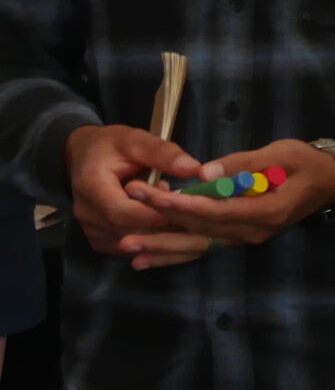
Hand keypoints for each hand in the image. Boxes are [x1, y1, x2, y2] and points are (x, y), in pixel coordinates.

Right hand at [65, 123, 209, 270]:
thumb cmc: (111, 146)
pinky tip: (168, 227)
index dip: (156, 214)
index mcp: (91, 186)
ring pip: (131, 244)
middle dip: (163, 226)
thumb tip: (194, 168)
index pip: (123, 212)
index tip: (187, 208)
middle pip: (128, 231)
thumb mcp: (136, 140)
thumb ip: (162, 153)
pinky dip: (152, 241)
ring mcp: (90, 229)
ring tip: (180, 216)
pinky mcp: (99, 239)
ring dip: (161, 235)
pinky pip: (129, 249)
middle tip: (194, 217)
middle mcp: (86, 212)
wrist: (85, 156)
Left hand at [137, 139, 334, 246]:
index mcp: (267, 211)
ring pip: (198, 245)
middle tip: (125, 220)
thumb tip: (206, 171)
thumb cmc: (306, 164)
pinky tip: (146, 260)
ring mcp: (245, 238)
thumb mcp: (282, 153)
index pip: (218, 211)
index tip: (153, 195)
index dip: (184, 204)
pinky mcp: (237, 237)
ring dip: (162, 248)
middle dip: (162, 224)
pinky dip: (174, 254)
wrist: (329, 183)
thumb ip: (244, 164)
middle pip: (202, 231)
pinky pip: (202, 247)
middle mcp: (253, 232)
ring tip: (128, 249)